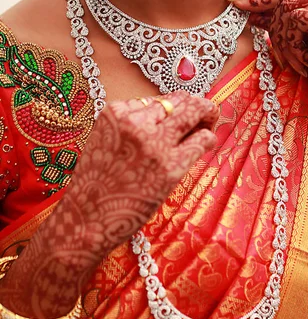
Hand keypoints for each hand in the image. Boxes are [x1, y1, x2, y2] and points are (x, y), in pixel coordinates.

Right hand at [68, 91, 217, 253]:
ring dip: (207, 116)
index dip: (175, 106)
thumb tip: (167, 116)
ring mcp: (154, 145)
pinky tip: (206, 145)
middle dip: (197, 105)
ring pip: (194, 112)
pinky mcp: (170, 168)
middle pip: (180, 100)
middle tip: (205, 115)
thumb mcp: (105, 140)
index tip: (180, 117)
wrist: (87, 219)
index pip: (158, 99)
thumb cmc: (97, 185)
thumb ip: (132, 125)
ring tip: (208, 127)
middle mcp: (136, 123)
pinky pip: (202, 140)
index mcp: (116, 113)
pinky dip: (208, 139)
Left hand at [233, 0, 307, 196]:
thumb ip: (292, 26)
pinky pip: (297, 21)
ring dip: (285, 43)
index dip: (269, 0)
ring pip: (290, 8)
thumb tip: (256, 14)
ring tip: (299, 66)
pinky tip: (306, 65)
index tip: (242, 6)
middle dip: (274, 26)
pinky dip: (293, 46)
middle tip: (276, 55)